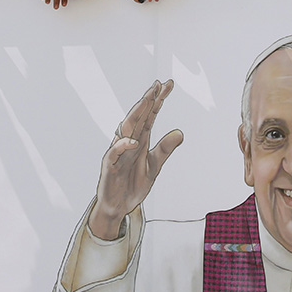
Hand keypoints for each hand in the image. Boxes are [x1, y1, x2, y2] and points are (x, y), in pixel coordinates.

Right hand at [88, 80, 183, 239]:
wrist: (118, 206)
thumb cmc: (133, 183)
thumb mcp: (154, 166)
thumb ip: (165, 149)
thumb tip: (180, 133)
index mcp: (141, 139)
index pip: (150, 115)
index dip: (159, 100)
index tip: (169, 84)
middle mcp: (129, 141)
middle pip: (139, 116)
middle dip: (148, 100)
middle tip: (158, 85)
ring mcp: (118, 152)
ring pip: (126, 128)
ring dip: (136, 114)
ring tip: (146, 100)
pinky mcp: (110, 165)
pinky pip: (115, 153)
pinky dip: (123, 146)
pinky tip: (133, 141)